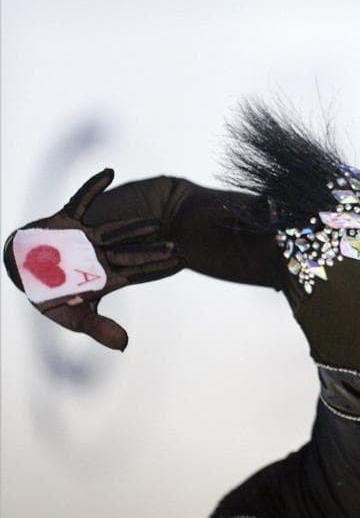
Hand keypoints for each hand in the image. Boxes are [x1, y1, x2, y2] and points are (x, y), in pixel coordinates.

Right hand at [3, 169, 181, 349]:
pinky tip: (109, 172)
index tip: (183, 263)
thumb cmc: (48, 296)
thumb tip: (125, 345)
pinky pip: (81, 199)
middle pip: (132, 251)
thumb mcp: (73, 317)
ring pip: (115, 229)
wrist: (19, 272)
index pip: (139, 272)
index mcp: (106, 275)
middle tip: (178, 246)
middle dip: (153, 250)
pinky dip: (93, 186)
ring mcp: (87, 237)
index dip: (159, 268)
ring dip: (133, 226)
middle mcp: (101, 254)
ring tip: (157, 222)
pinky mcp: (68, 220)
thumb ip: (99, 329)